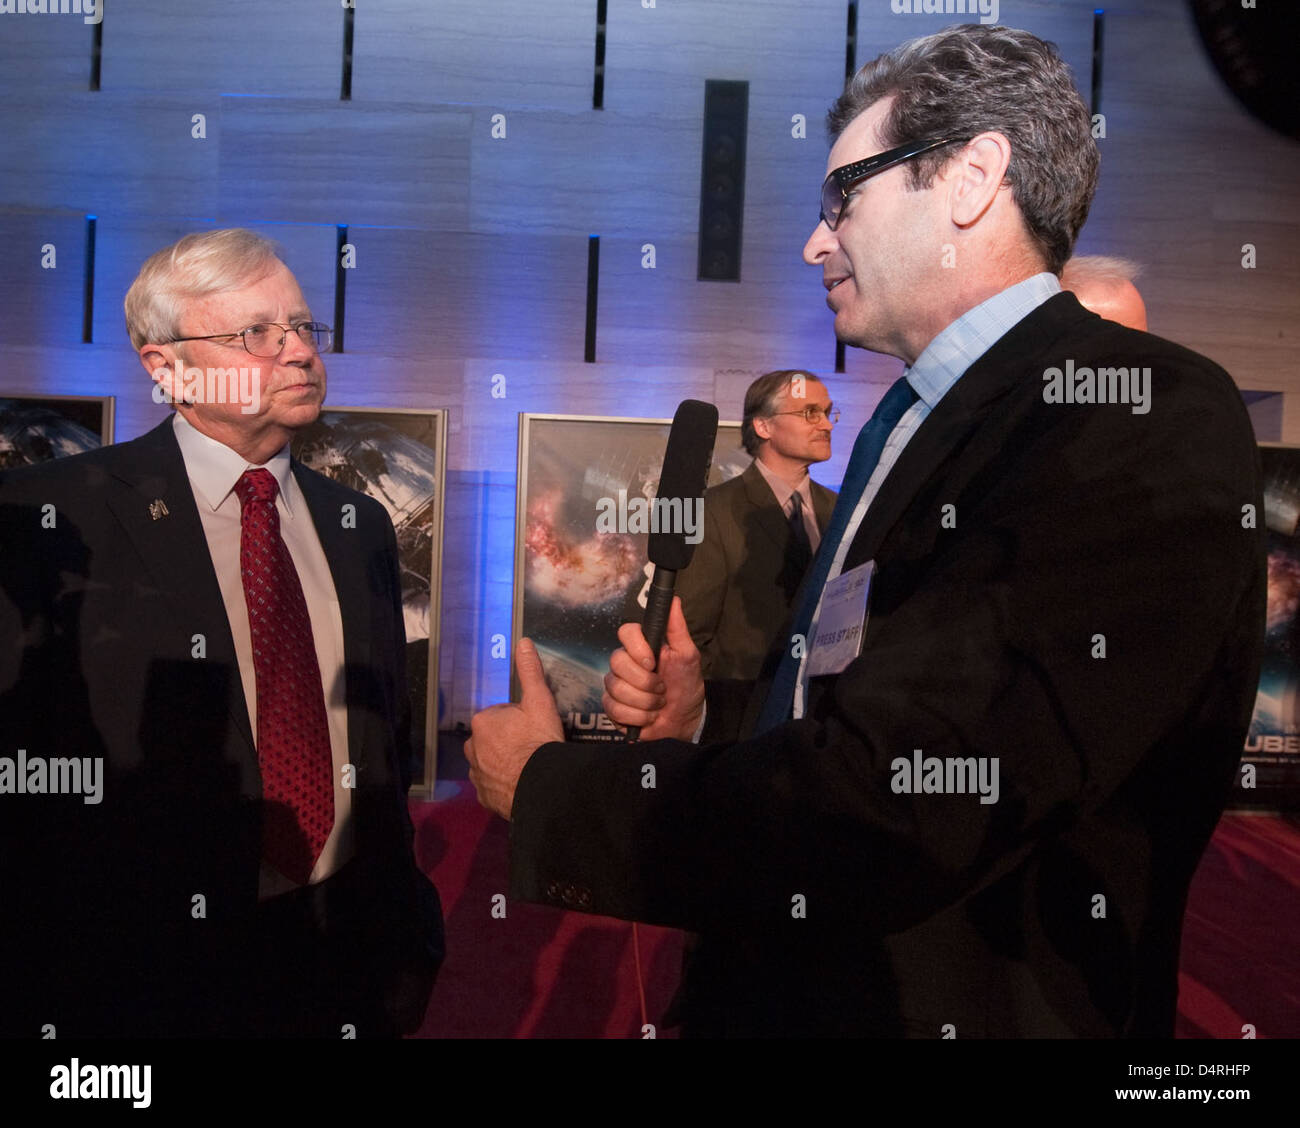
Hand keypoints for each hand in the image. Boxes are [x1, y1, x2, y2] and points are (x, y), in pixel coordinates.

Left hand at [465, 637, 563, 818]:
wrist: (543, 787)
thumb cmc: (539, 742)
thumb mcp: (540, 701)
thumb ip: (530, 672)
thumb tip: (523, 643)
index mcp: (483, 722)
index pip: (500, 716)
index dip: (519, 721)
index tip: (533, 729)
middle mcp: (472, 748)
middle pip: (492, 739)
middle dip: (508, 742)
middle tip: (531, 747)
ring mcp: (477, 774)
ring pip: (490, 762)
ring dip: (504, 763)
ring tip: (528, 766)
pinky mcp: (483, 796)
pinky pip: (492, 786)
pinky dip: (503, 784)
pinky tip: (521, 782)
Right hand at [602, 597, 704, 741]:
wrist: (685, 720)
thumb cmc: (686, 685)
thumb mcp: (687, 655)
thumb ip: (677, 628)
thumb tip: (674, 600)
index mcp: (641, 647)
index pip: (625, 632)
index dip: (637, 649)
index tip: (653, 662)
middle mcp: (625, 663)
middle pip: (617, 662)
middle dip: (645, 682)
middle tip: (661, 687)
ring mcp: (616, 685)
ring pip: (617, 688)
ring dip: (645, 702)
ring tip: (658, 703)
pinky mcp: (611, 707)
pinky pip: (615, 709)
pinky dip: (638, 716)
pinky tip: (648, 716)